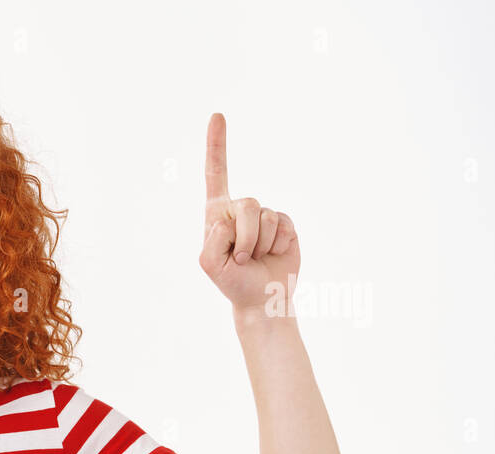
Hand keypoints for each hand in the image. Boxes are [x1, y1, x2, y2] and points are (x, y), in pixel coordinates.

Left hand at [198, 113, 299, 317]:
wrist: (262, 297)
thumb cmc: (231, 281)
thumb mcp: (209, 263)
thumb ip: (212, 238)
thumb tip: (231, 220)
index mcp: (216, 213)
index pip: (216, 173)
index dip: (217, 144)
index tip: (217, 114)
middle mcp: (240, 209)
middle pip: (247, 205)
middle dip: (245, 237)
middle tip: (241, 259)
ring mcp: (264, 215)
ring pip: (266, 217)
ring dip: (260, 244)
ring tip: (255, 258)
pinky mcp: (285, 223)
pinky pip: (284, 225)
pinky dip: (278, 244)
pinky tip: (273, 254)